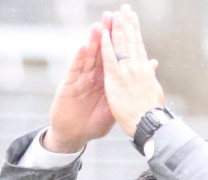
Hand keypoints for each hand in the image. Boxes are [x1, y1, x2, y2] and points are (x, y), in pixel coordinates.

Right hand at [46, 16, 115, 152]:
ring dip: (93, 42)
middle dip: (106, 34)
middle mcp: (92, 76)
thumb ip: (125, 93)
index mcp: (105, 80)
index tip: (127, 26)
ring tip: (98, 27)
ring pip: (88, 57)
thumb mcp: (113, 108)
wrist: (74, 136)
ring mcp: (80, 79)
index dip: (119, 42)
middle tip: (112, 15)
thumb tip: (139, 84)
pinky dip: (79, 59)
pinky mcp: (68, 86)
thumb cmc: (93, 123)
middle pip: (101, 51)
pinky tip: (84, 47)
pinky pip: (75, 71)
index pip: (114, 57)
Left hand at [100, 4, 164, 137]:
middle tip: (125, 8)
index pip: (139, 46)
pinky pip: (109, 57)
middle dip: (128, 23)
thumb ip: (151, 76)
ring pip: (121, 45)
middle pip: (131, 41)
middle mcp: (137, 67)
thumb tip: (153, 65)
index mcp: (145, 70)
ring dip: (117, 28)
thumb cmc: (152, 112)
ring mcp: (126, 71)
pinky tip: (103, 33)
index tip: (133, 19)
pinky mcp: (115, 78)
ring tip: (115, 14)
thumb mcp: (154, 91)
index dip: (136, 32)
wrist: (148, 124)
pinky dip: (106, 44)